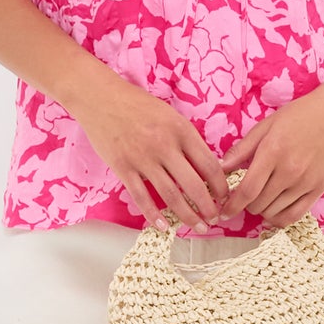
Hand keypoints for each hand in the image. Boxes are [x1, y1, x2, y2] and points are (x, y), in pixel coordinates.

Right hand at [75, 77, 231, 230]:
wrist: (100, 97)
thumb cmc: (136, 104)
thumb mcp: (169, 115)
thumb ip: (185, 139)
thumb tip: (203, 166)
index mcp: (181, 130)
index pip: (209, 164)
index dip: (220, 185)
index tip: (224, 196)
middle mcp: (164, 145)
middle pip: (193, 185)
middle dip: (208, 207)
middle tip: (214, 218)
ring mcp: (142, 158)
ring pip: (170, 195)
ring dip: (187, 215)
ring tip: (197, 226)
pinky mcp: (123, 167)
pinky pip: (141, 197)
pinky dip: (153, 215)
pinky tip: (164, 226)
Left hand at [216, 85, 323, 227]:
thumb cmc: (300, 116)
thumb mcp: (266, 125)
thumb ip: (242, 148)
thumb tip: (221, 167)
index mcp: (272, 152)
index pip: (247, 190)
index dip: (232, 205)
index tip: (224, 211)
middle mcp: (290, 171)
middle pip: (259, 204)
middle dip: (246, 204)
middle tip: (245, 196)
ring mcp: (306, 182)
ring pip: (274, 213)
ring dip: (262, 210)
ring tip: (261, 199)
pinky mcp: (319, 189)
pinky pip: (295, 216)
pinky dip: (280, 219)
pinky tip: (274, 213)